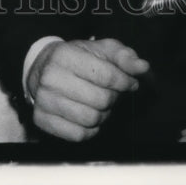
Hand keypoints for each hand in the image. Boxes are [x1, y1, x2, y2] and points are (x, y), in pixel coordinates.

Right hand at [27, 38, 149, 141]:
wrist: (42, 69)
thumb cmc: (77, 58)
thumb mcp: (101, 49)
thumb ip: (124, 56)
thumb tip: (143, 67)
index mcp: (65, 55)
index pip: (106, 75)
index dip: (125, 81)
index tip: (130, 83)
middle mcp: (51, 78)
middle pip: (100, 100)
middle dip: (113, 98)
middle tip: (112, 92)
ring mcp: (44, 101)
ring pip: (90, 119)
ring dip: (103, 114)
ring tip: (100, 104)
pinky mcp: (42, 120)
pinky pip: (78, 135)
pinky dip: (90, 129)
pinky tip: (89, 115)